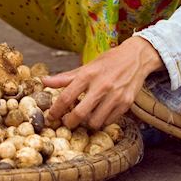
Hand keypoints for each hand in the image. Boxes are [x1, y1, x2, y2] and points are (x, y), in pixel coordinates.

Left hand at [44, 36, 163, 129]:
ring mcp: (115, 96)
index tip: (51, 116)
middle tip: (67, 121)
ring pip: (95, 122)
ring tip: (85, 116)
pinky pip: (109, 121)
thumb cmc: (108, 61)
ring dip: (87, 123)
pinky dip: (102, 121)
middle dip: (70, 122)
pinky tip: (99, 113)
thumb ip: (65, 77)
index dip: (55, 110)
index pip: (66, 97)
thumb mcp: (86, 66)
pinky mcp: (126, 104)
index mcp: (88, 74)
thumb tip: (43, 81)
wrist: (136, 58)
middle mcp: (101, 86)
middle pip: (79, 114)